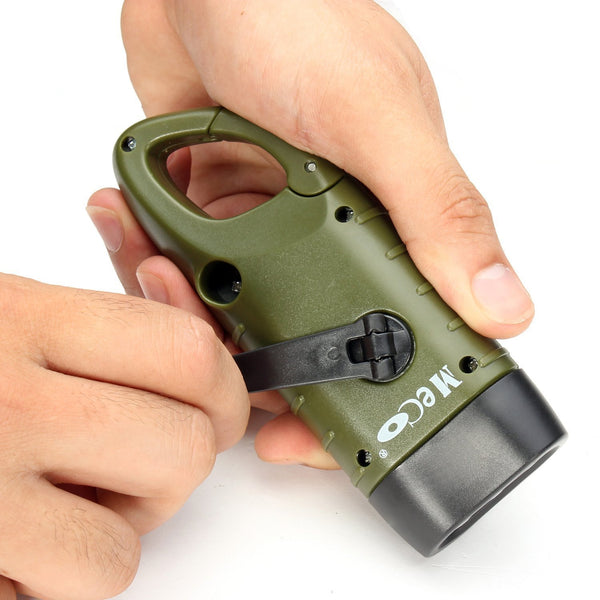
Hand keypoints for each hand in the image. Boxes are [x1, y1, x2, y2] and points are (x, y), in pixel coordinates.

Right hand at [0, 273, 248, 599]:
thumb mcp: (9, 317)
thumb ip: (92, 330)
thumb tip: (186, 335)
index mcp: (28, 319)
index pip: (188, 352)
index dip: (224, 386)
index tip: (217, 401)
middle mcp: (11, 395)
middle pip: (191, 441)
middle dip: (185, 453)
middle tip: (137, 449)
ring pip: (156, 509)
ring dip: (135, 509)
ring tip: (77, 487)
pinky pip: (97, 572)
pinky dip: (83, 563)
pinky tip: (40, 532)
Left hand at [90, 0, 533, 467]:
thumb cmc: (298, 19)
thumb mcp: (375, 115)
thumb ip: (436, 209)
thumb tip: (504, 305)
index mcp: (386, 225)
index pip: (386, 336)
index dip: (352, 398)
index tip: (306, 436)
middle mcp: (328, 233)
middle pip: (293, 339)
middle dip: (245, 363)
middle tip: (211, 364)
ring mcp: (265, 221)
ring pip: (226, 306)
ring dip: (182, 303)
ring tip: (158, 266)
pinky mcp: (212, 204)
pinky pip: (176, 260)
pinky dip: (147, 254)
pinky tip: (129, 227)